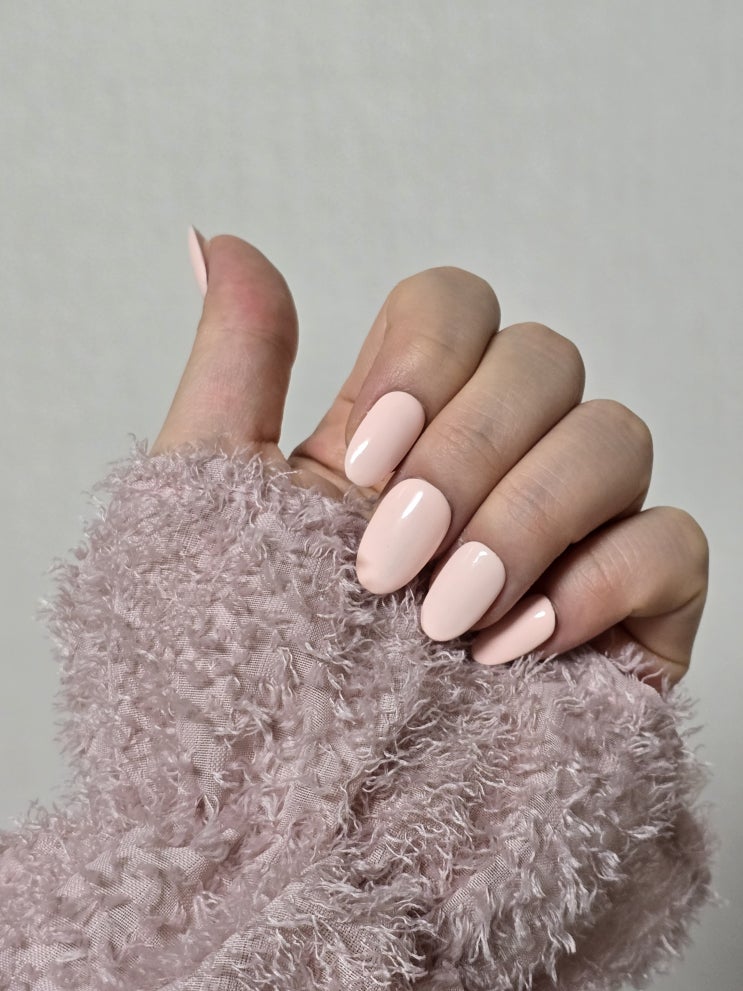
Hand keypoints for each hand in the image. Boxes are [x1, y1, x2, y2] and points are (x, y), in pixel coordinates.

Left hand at [151, 230, 707, 691]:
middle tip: (390, 565)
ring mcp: (568, 536)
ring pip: (616, 432)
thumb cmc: (244, 680)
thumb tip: (221, 243)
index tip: (366, 463)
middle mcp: (492, 467)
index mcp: (403, 432)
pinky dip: (603, 581)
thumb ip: (236, 368)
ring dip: (525, 519)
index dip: (427, 357)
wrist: (303, 842)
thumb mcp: (214, 510)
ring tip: (444, 622)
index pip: (456, 309)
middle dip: (469, 456)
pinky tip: (519, 652)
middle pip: (543, 359)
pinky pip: (677, 540)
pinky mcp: (630, 615)